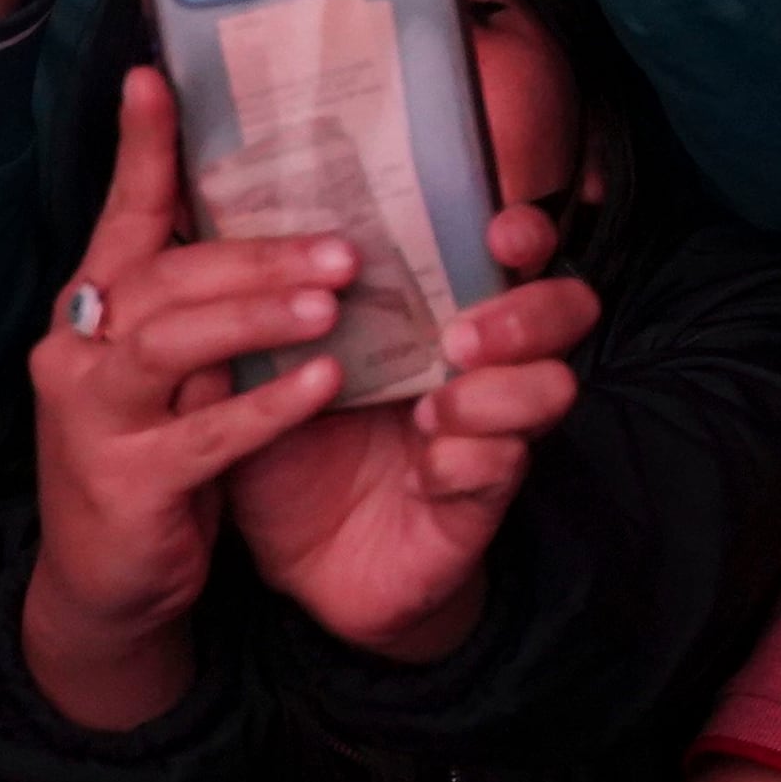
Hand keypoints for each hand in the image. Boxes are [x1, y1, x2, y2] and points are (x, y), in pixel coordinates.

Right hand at [21, 68, 350, 730]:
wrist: (109, 582)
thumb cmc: (160, 452)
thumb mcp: (184, 367)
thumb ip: (211, 303)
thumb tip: (290, 219)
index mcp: (99, 307)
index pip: (123, 216)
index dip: (140, 149)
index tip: (155, 78)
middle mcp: (80, 348)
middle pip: (165, 274)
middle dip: (256, 251)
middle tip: (349, 243)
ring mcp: (92, 415)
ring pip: (172, 341)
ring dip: (258, 313)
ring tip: (336, 297)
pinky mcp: (124, 482)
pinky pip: (204, 434)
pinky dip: (267, 405)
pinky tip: (327, 384)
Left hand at [223, 200, 592, 665]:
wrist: (296, 561)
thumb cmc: (288, 449)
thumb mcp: (265, 372)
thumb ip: (265, 310)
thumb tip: (214, 220)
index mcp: (433, 313)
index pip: (512, 252)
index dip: (523, 231)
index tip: (494, 230)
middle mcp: (482, 362)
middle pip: (566, 306)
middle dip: (526, 313)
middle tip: (460, 337)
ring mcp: (495, 428)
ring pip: (552, 385)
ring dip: (499, 391)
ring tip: (434, 410)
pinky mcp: (486, 493)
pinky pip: (503, 463)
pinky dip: (463, 460)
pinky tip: (423, 472)